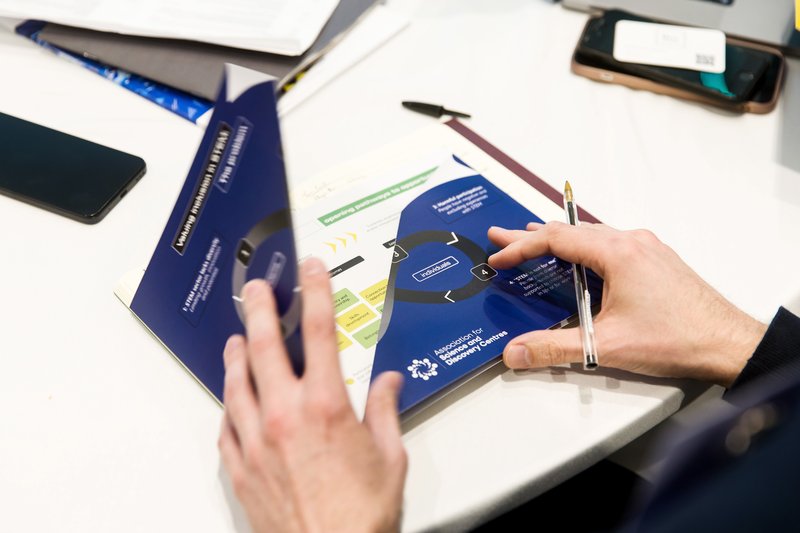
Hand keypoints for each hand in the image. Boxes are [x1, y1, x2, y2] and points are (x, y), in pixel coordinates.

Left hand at [218, 258, 406, 532]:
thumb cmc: (359, 515)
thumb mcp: (390, 457)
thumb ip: (385, 412)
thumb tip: (389, 384)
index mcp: (326, 406)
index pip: (320, 332)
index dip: (315, 292)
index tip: (310, 270)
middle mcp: (285, 416)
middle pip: (265, 346)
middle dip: (262, 310)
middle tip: (258, 289)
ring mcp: (256, 441)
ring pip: (237, 382)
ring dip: (236, 354)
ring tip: (237, 338)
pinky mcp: (241, 468)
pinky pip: (226, 425)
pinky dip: (229, 404)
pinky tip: (231, 398)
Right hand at [488, 222, 766, 386]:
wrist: (728, 343)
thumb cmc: (678, 338)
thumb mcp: (606, 346)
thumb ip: (554, 348)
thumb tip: (515, 352)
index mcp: (618, 253)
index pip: (556, 240)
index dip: (521, 248)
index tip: (499, 257)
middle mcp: (633, 242)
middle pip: (571, 232)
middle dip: (532, 236)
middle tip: (502, 237)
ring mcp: (647, 249)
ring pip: (592, 235)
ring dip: (559, 240)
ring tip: (534, 242)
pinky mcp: (657, 260)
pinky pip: (611, 243)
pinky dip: (584, 248)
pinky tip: (579, 261)